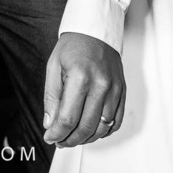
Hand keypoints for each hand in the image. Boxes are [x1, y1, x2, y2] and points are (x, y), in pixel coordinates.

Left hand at [42, 32, 125, 146]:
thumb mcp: (53, 67)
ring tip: (73, 137)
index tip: (50, 137)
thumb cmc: (73, 47)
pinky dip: (104, 131)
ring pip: (102, 127)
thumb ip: (51, 98)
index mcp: (80, 77)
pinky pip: (116, 121)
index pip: (68, 118)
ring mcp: (114, 89)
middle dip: (70, 140)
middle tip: (60, 141)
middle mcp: (101, 85)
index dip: (57, 133)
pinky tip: (91, 130)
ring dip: (86, 138)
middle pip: (86, 127)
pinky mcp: (122, 91)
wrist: (95, 31)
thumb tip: (50, 124)